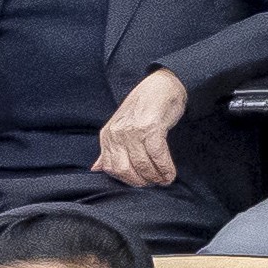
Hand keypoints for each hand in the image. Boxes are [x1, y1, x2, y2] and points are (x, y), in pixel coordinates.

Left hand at [94, 69, 187, 185]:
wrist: (161, 85)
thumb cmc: (143, 106)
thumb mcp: (120, 126)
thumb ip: (109, 148)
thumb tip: (96, 168)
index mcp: (107, 135)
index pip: (110, 168)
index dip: (127, 180)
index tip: (141, 182)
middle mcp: (117, 133)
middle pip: (125, 170)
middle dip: (141, 181)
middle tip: (154, 183)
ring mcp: (133, 130)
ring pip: (142, 165)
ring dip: (156, 177)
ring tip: (165, 179)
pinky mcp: (151, 128)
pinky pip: (157, 156)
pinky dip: (165, 168)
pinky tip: (170, 173)